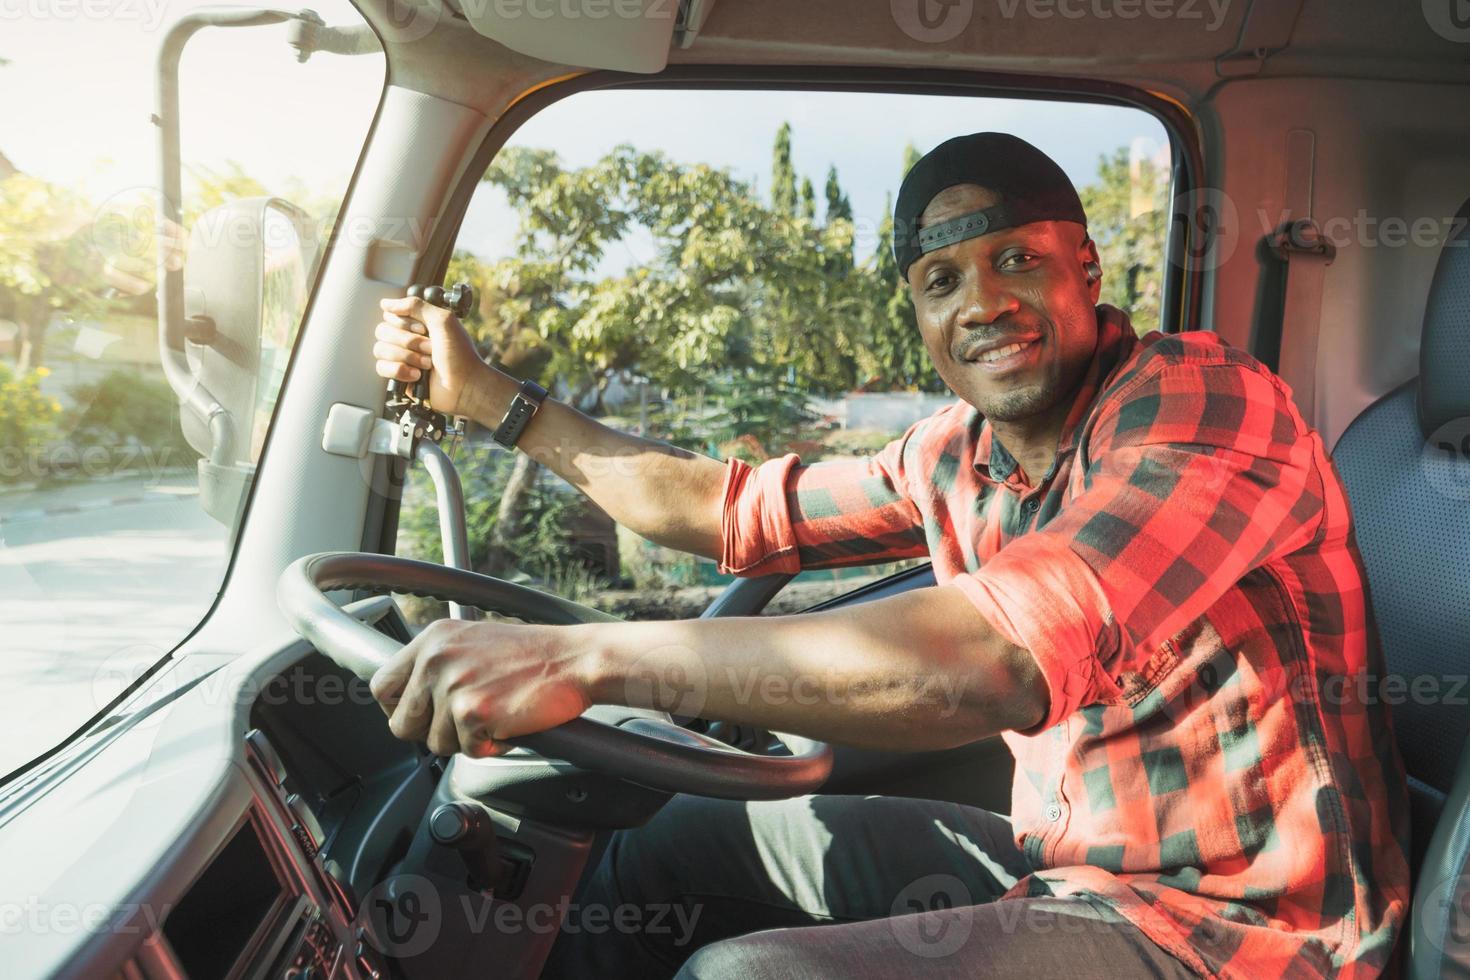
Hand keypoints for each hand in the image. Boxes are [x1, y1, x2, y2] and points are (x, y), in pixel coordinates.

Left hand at [368, 619, 595, 757]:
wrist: (575, 659)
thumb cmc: (534, 655)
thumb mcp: (474, 641)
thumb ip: (439, 663)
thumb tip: (412, 699)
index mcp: (433, 638)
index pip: (382, 685)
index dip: (398, 709)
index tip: (419, 715)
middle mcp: (437, 659)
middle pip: (402, 723)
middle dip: (431, 732)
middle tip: (463, 723)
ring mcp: (454, 686)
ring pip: (435, 743)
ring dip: (466, 740)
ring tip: (495, 715)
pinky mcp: (474, 713)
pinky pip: (468, 751)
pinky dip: (491, 746)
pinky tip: (509, 722)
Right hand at [373, 295, 495, 418]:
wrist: (465, 386)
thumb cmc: (460, 356)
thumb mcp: (443, 321)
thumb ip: (416, 306)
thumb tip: (387, 303)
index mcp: (418, 323)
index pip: (391, 315)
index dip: (404, 323)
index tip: (422, 329)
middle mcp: (408, 338)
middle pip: (383, 331)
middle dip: (409, 342)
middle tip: (430, 349)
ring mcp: (402, 357)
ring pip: (380, 349)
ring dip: (407, 357)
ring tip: (426, 364)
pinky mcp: (399, 375)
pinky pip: (381, 368)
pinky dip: (399, 371)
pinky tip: (416, 376)